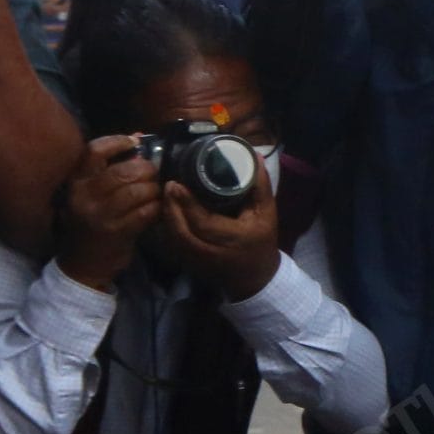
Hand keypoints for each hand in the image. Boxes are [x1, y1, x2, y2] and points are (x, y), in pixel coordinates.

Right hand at [54, 135, 162, 291]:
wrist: (82, 264)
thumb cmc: (92, 221)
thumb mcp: (93, 193)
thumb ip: (111, 165)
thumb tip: (137, 137)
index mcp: (76, 182)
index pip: (94, 151)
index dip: (117, 141)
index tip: (134, 142)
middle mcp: (84, 197)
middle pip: (123, 171)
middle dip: (146, 169)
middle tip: (154, 172)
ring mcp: (100, 215)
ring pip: (137, 191)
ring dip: (154, 189)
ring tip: (157, 191)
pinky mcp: (117, 232)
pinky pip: (145, 212)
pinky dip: (156, 207)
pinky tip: (157, 207)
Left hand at [158, 163, 281, 301]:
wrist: (255, 277)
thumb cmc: (261, 242)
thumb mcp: (267, 213)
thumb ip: (260, 186)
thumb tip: (255, 157)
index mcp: (232, 239)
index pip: (203, 222)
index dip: (188, 204)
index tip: (178, 185)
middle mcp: (210, 252)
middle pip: (181, 230)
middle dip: (171, 207)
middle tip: (169, 185)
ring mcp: (196, 259)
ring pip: (173, 237)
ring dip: (166, 215)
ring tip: (166, 194)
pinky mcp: (188, 262)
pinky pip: (171, 243)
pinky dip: (167, 226)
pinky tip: (168, 210)